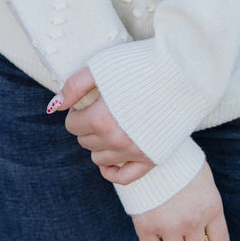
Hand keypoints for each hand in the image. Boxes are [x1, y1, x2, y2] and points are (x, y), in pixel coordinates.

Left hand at [49, 66, 154, 184]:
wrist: (184, 70)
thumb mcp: (101, 66)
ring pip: (100, 158)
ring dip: (99, 144)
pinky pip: (124, 177)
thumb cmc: (141, 63)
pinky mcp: (152, 157)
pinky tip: (110, 161)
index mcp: (101, 118)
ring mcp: (135, 152)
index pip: (72, 125)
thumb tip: (55, 107)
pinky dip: (112, 171)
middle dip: (87, 126)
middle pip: (85, 142)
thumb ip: (74, 86)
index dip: (78, 111)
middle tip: (101, 109)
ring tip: (111, 124)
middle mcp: (116, 140)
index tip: (89, 100)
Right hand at [132, 162, 229, 240]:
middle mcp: (193, 219)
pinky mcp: (145, 225)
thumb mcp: (204, 183)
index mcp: (212, 207)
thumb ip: (208, 209)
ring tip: (168, 238)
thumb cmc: (180, 165)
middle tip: (182, 239)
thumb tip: (208, 236)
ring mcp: (169, 224)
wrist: (152, 147)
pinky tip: (154, 235)